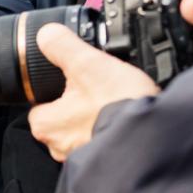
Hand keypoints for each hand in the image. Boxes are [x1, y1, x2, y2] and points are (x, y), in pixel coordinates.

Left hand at [26, 24, 160, 160]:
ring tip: (112, 101)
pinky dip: (109, 129)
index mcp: (45, 125)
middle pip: (60, 116)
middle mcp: (58, 146)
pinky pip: (100, 140)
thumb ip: (62, 46)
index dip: (54, 89)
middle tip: (97, 90)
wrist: (155, 135)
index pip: (38, 103)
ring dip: (94, 117)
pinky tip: (121, 116)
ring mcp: (80, 155)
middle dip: (77, 103)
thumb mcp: (87, 63)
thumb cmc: (119, 104)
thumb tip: (47, 34)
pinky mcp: (104, 158)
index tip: (72, 81)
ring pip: (81, 129)